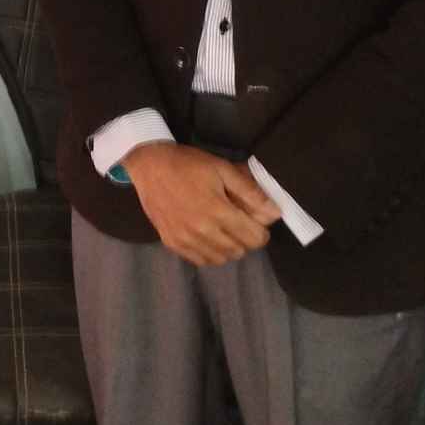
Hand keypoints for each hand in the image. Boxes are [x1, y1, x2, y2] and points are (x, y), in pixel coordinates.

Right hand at [123, 142, 280, 265]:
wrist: (149, 165)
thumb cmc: (189, 164)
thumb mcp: (222, 169)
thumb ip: (250, 192)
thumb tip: (275, 213)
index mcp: (218, 211)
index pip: (254, 238)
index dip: (261, 230)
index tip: (255, 219)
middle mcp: (203, 231)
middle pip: (240, 250)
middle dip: (246, 238)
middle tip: (238, 221)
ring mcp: (185, 240)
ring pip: (222, 259)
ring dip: (229, 247)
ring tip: (223, 228)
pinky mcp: (172, 244)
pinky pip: (201, 260)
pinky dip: (210, 252)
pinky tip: (207, 236)